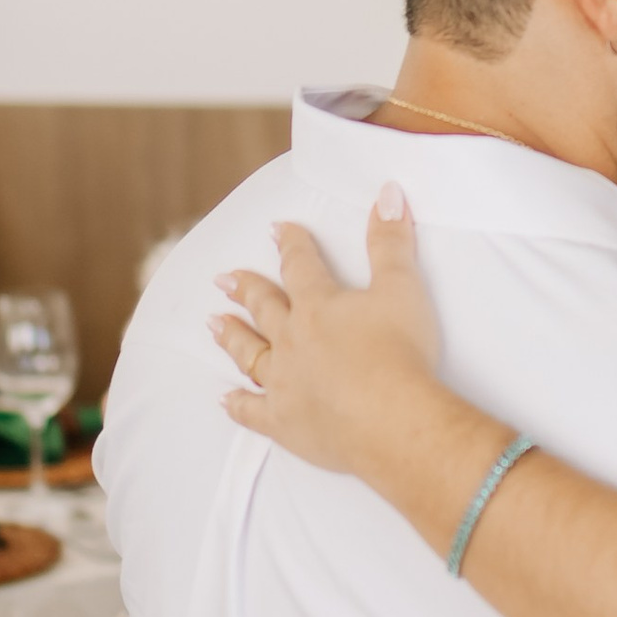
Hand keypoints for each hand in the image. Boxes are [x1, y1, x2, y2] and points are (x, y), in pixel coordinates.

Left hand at [215, 199, 445, 479]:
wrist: (393, 421)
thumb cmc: (401, 354)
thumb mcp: (402, 288)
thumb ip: (391, 241)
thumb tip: (387, 192)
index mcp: (318, 306)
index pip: (301, 266)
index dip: (292, 245)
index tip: (278, 230)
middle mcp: (292, 341)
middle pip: (264, 308)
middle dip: (247, 289)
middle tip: (224, 278)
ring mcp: (284, 383)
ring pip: (250, 354)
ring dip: (232, 337)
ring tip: (215, 324)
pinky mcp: (285, 423)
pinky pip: (253, 411)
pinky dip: (238, 405)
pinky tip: (225, 398)